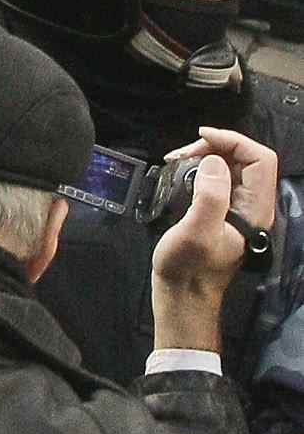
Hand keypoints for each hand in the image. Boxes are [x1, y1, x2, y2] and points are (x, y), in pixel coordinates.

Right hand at [150, 126, 277, 349]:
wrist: (182, 294)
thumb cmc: (188, 266)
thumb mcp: (196, 231)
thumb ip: (210, 196)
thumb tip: (213, 161)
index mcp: (255, 209)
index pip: (260, 159)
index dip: (233, 141)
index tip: (199, 138)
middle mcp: (252, 206)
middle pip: (246, 158)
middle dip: (214, 147)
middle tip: (179, 155)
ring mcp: (237, 208)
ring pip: (231, 166)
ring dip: (203, 155)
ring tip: (174, 161)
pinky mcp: (221, 211)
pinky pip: (217, 178)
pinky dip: (198, 168)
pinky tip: (177, 172)